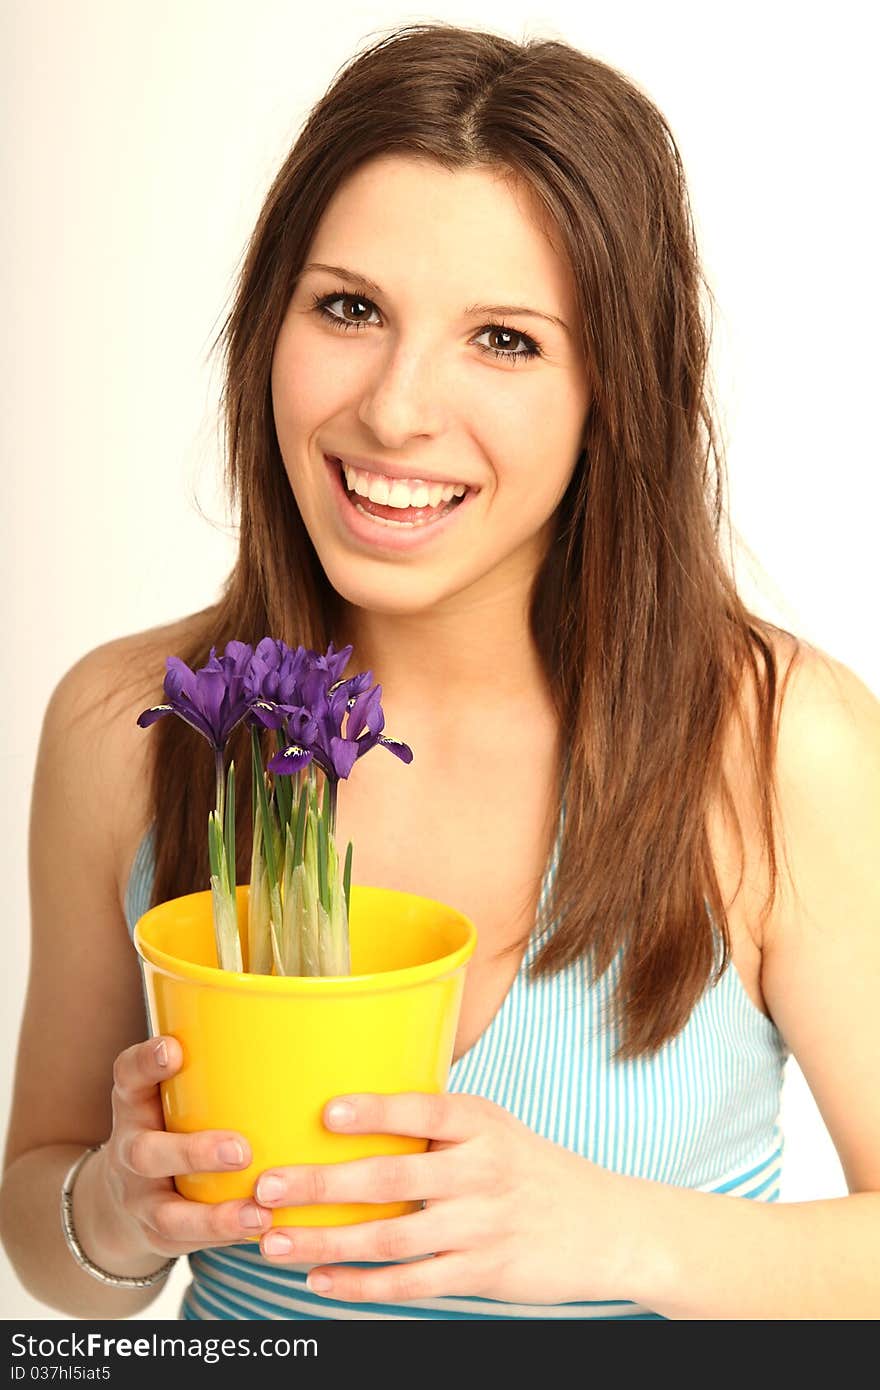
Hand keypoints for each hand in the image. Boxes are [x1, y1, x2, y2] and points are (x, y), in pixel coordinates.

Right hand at [94, 1036, 273, 1266]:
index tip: (173, 1049)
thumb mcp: (175, 1094)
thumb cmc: (173, 1125)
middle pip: (147, 1153)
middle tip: (240, 1150)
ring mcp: (141, 1200)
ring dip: (215, 1216)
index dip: (147, 1062)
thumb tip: (300, 1032)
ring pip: (168, 1213)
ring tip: (258, 1212)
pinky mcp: (160, 1237)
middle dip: (193, 1152)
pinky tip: (264, 1229)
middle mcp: (131, 1151)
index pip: (129, 1075)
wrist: (122, 1202)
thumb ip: (215, 1069)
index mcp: (135, 1104)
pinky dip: (227, 1237)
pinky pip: (191, 1244)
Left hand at [251, 1091, 630, 1305]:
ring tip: (273, 1243)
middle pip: (391, 1177)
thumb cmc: (533, 1170)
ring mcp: (481, 1225)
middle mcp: (481, 1171)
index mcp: (481, 1123)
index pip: (423, 1110)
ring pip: (390, 1238)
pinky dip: (361, 1286)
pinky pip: (411, 1284)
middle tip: (266, 1186)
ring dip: (326, 1242)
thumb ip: (438, 1122)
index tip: (326, 1112)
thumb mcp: (496, 1129)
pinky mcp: (482, 1273)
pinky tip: (321, 1281)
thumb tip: (351, 1108)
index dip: (376, 1111)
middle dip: (321, 1183)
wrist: (609, 1228)